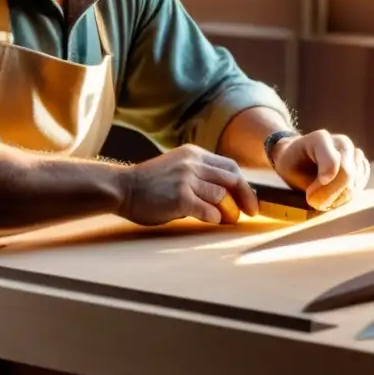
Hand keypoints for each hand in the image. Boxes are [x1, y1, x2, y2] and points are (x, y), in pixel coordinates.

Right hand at [117, 144, 258, 225]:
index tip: (249, 199)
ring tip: (228, 219)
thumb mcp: (177, 168)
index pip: (229, 166)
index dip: (244, 184)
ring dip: (229, 210)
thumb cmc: (149, 184)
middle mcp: (192, 163)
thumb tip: (226, 195)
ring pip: (222, 195)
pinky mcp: (179, 197)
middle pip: (232, 178)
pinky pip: (208, 209)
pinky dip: (214, 217)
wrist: (122, 188)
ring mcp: (186, 179)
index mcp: (193, 154)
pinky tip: (213, 220)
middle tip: (251, 212)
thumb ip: (198, 175)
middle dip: (246, 196)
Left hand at [271, 130, 369, 210]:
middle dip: (331, 195)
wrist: (299, 158)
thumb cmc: (292, 164)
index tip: (310, 197)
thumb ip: (306, 184)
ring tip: (322, 195)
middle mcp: (342, 143)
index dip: (324, 186)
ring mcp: (354, 153)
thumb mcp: (289, 171)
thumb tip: (322, 202)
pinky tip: (333, 193)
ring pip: (356, 184)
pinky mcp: (362, 166)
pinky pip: (361, 186)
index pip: (333, 164)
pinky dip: (347, 195)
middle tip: (314, 202)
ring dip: (338, 197)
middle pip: (347, 175)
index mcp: (320, 139)